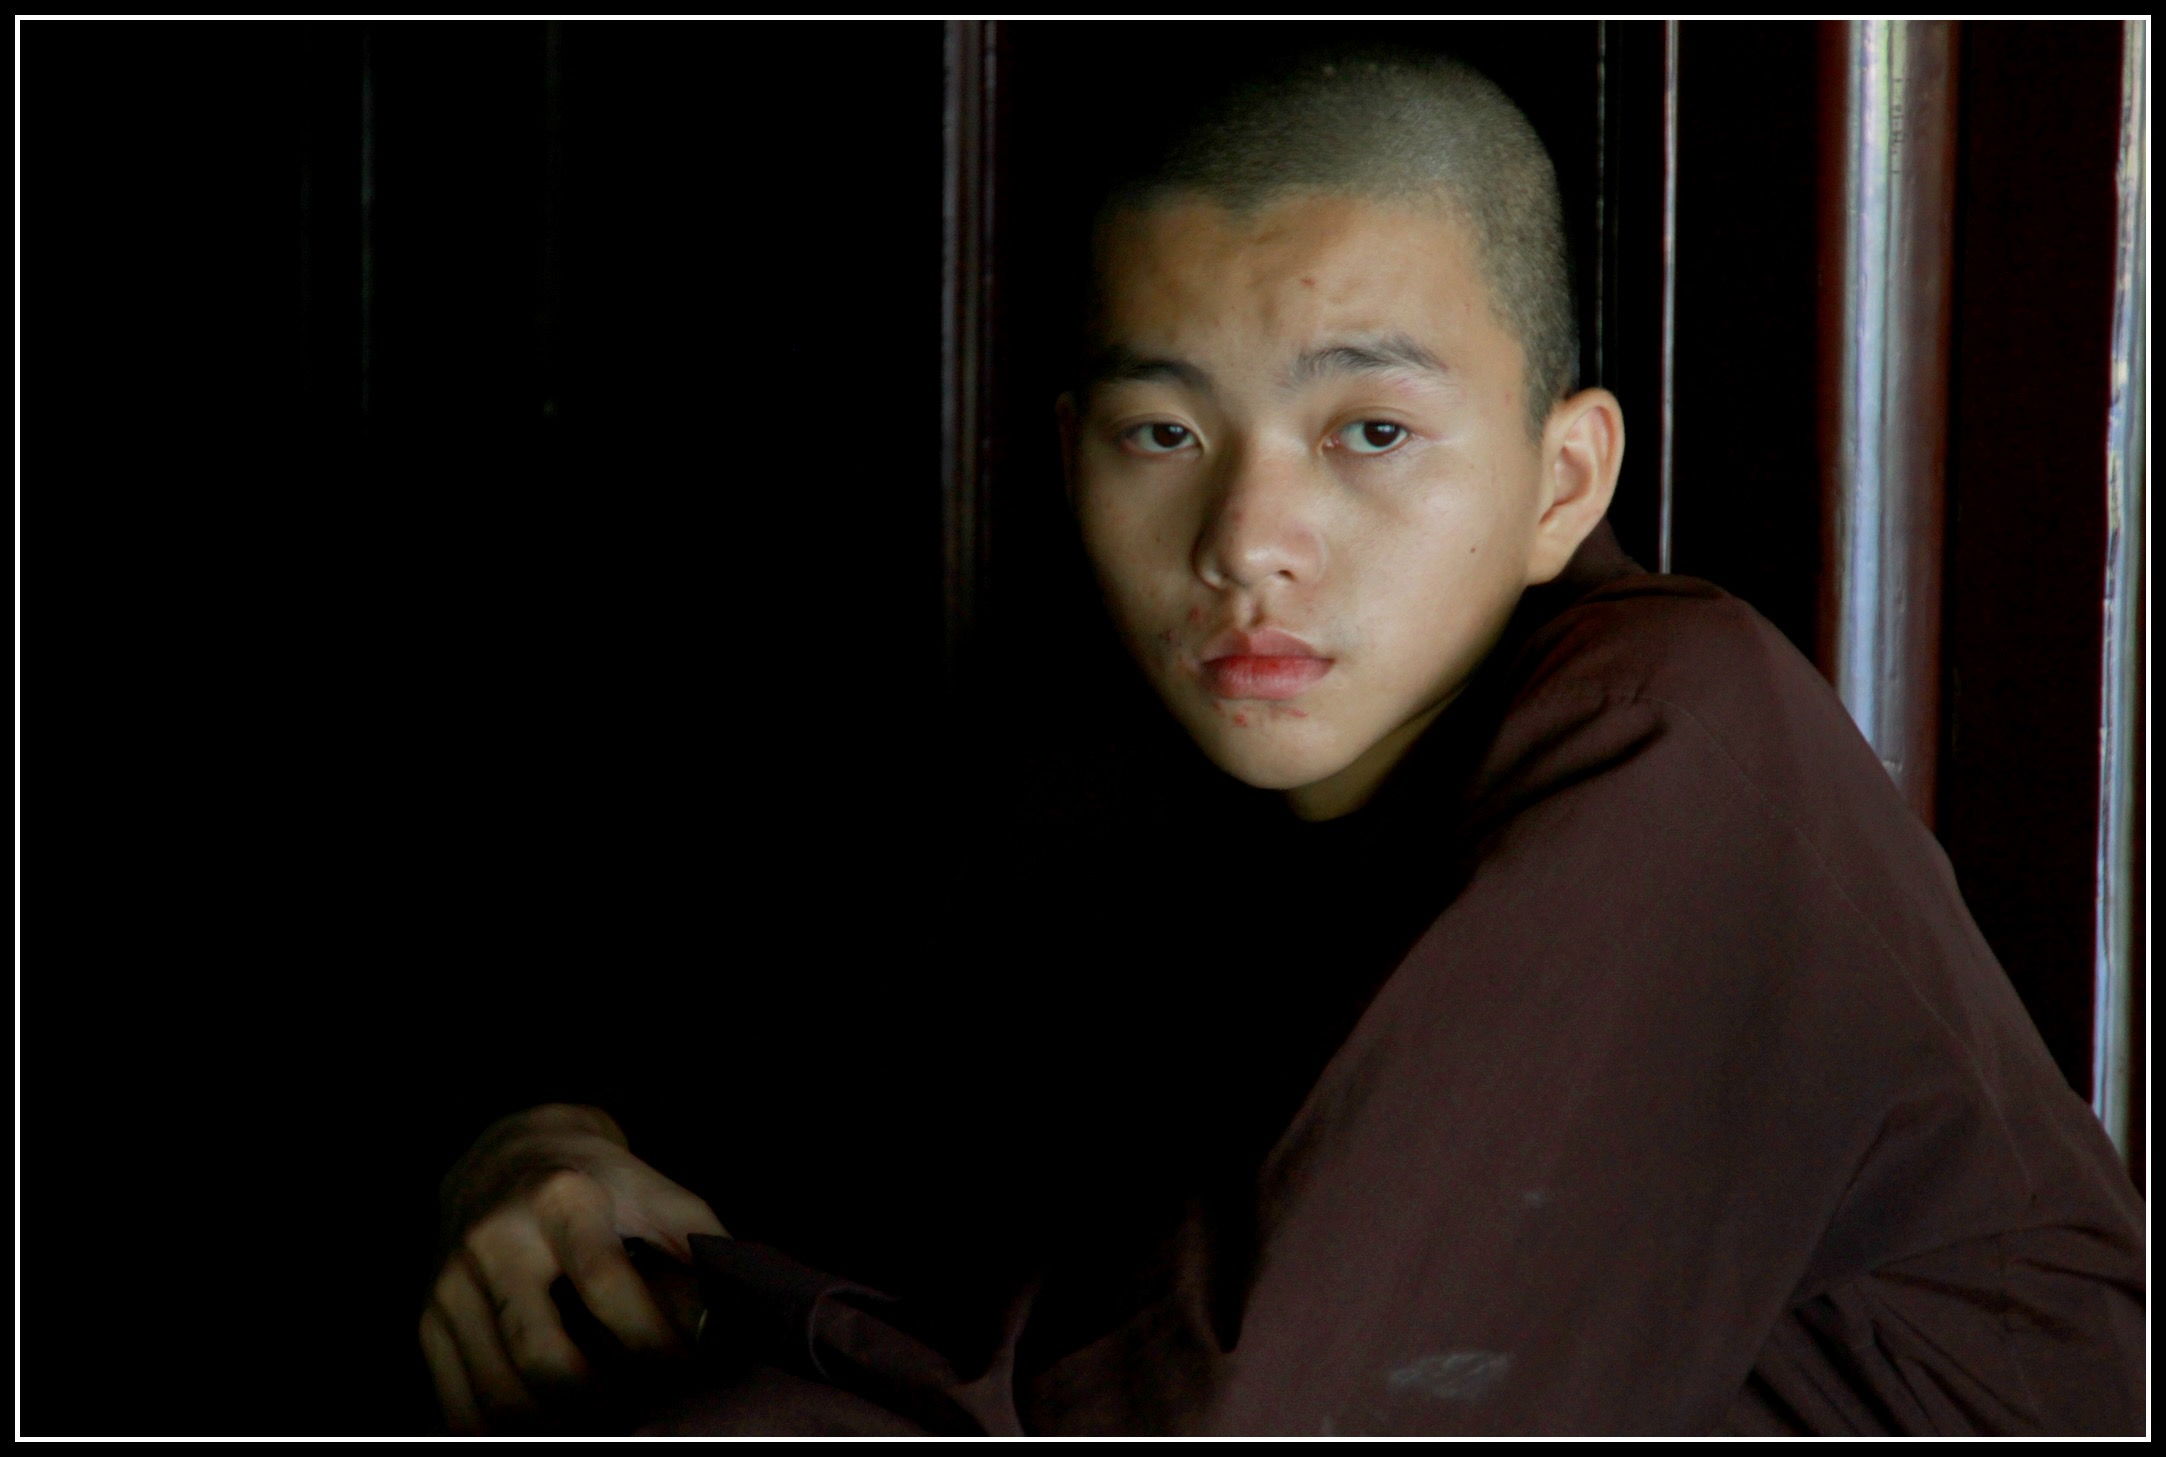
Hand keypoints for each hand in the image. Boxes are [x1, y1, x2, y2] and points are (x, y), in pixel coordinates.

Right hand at [418, 1103, 729, 1434]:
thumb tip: (739, 1324)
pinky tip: (551, 1433)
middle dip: (599, 1402)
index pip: (606, 1284)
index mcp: (562, 1199)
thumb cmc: (602, 1185)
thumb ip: (702, 1251)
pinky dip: (503, 1433)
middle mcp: (496, 1238)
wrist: (506, 1155)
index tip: (692, 1376)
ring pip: (498, 1388)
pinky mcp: (426, 1320)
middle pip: (541, 1351)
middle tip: (646, 1418)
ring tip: (608, 1429)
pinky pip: (459, 1400)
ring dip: (556, 1427)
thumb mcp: (658, 1194)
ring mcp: (451, 1283)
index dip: (652, 1340)